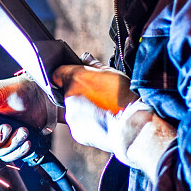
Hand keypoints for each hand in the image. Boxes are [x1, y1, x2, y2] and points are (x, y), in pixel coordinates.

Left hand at [53, 56, 173, 177]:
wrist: (131, 125)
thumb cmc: (124, 97)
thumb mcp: (112, 73)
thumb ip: (94, 65)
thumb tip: (85, 58)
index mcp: (76, 78)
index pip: (58, 73)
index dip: (67, 74)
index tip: (77, 78)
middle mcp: (68, 97)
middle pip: (67, 92)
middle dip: (79, 93)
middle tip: (98, 95)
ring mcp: (71, 116)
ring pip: (74, 109)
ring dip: (84, 108)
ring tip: (103, 110)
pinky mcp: (77, 132)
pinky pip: (80, 124)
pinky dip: (89, 122)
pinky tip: (103, 121)